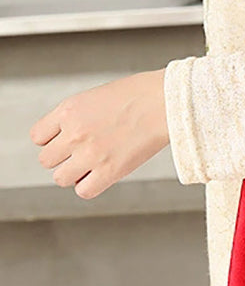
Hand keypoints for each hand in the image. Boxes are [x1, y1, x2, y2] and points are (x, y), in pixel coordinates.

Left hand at [29, 69, 170, 199]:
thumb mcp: (96, 97)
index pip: (38, 136)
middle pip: (47, 160)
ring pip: (60, 178)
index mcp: (69, 110)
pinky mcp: (109, 171)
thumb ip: (76, 116)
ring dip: (74, 174)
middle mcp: (74, 133)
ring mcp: (90, 154)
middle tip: (83, 152)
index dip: (53, 140)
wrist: (166, 102)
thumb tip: (67, 138)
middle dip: (63, 157)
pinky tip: (102, 174)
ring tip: (93, 164)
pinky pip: (83, 191)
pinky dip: (90, 186)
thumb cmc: (139, 95)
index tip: (67, 139)